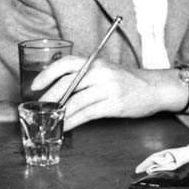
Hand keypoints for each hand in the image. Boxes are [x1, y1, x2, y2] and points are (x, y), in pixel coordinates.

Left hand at [31, 56, 179, 129]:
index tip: (35, 86)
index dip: (47, 73)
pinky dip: (73, 122)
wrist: (153, 88)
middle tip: (40, 109)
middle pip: (67, 84)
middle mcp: (100, 72)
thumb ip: (82, 76)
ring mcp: (108, 88)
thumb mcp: (103, 70)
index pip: (65, 63)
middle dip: (50, 98)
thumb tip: (55, 91)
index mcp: (94, 61)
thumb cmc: (124, 79)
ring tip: (50, 121)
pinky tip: (65, 127)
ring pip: (76, 102)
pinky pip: (87, 114)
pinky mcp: (114, 105)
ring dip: (60, 114)